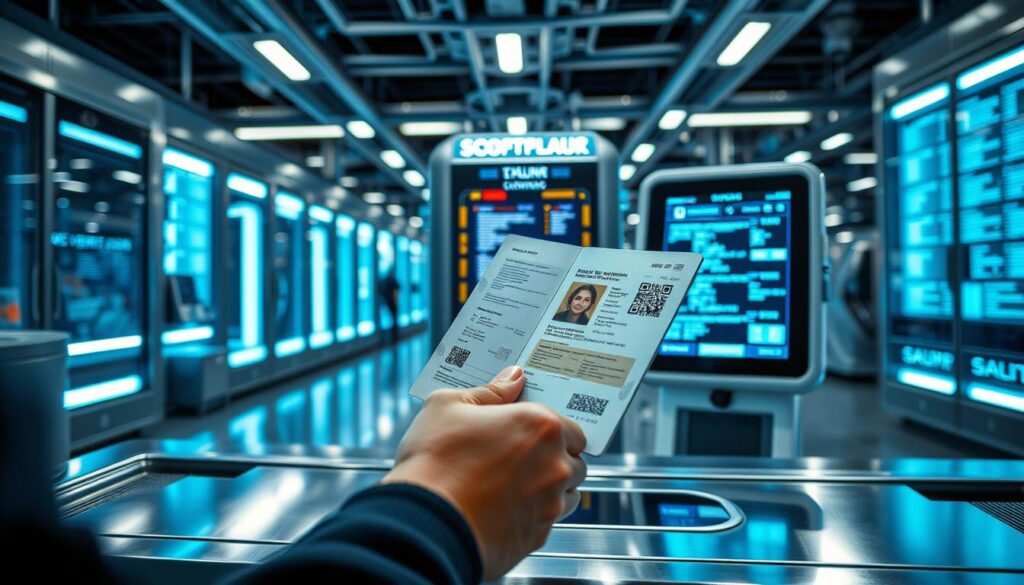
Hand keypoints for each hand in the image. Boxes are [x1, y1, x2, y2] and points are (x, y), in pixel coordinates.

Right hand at [383, 366, 586, 579]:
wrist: (424, 521)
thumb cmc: (434, 459)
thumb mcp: (449, 405)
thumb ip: (490, 391)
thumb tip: (513, 378)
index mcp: (541, 426)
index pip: (572, 428)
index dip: (552, 432)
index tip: (532, 434)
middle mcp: (555, 465)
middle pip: (575, 462)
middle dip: (556, 460)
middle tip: (522, 460)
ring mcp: (550, 504)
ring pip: (567, 496)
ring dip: (550, 490)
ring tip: (514, 487)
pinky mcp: (538, 536)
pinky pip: (546, 523)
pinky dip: (532, 517)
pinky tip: (504, 511)